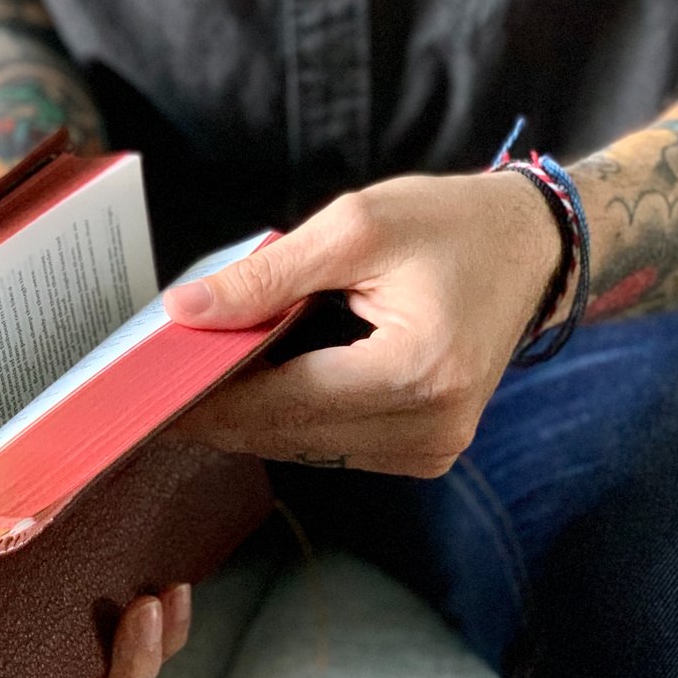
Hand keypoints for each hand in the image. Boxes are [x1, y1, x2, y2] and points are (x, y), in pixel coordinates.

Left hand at [166, 172, 562, 476]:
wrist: (531, 248)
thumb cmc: (449, 224)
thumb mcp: (356, 227)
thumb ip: (266, 277)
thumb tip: (183, 312)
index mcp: (416, 372)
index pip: (282, 401)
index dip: (208, 398)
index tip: (146, 387)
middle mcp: (429, 429)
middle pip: (286, 434)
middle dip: (217, 410)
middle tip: (155, 384)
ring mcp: (431, 450)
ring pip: (302, 447)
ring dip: (249, 417)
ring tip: (199, 378)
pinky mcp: (425, 453)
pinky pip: (331, 445)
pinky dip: (288, 417)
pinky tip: (257, 385)